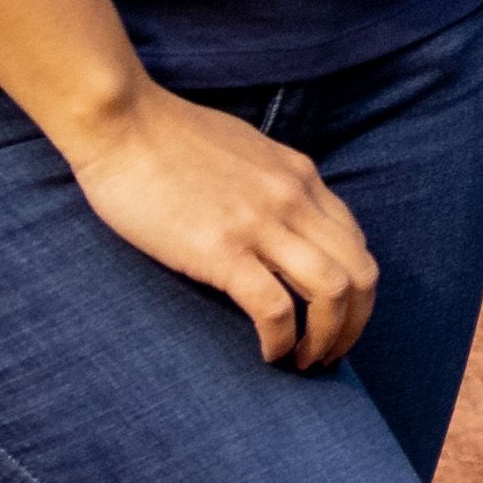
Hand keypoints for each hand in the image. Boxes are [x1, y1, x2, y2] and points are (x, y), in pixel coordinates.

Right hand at [58, 89, 378, 370]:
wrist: (121, 121)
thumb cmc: (166, 137)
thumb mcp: (244, 149)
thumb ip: (270, 182)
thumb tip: (276, 217)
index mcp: (300, 176)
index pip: (355, 241)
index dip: (356, 288)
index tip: (336, 317)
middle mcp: (295, 198)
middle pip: (361, 272)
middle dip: (356, 322)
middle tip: (330, 353)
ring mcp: (262, 224)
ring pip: (332, 291)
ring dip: (328, 337)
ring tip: (305, 362)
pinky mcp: (222, 249)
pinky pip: (275, 307)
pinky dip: (281, 339)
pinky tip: (269, 354)